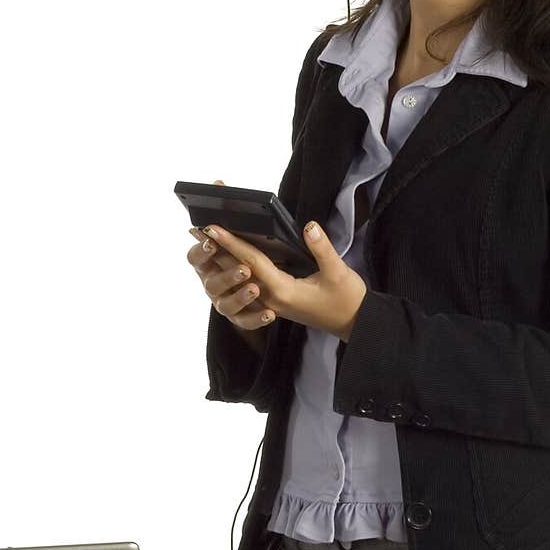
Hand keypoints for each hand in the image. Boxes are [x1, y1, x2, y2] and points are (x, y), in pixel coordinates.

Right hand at [186, 180, 274, 332]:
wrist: (274, 288)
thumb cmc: (252, 254)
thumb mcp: (248, 231)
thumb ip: (229, 209)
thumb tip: (219, 182)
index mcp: (209, 261)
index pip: (197, 256)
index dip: (202, 247)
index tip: (212, 237)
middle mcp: (212, 283)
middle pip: (210, 282)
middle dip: (226, 274)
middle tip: (245, 268)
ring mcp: (224, 303)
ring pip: (224, 305)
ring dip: (239, 296)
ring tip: (257, 288)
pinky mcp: (240, 318)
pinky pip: (245, 322)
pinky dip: (255, 319)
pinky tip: (270, 314)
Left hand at [197, 215, 367, 342]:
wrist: (353, 324)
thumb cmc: (346, 299)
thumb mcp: (338, 272)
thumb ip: (321, 248)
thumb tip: (308, 226)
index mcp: (283, 291)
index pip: (251, 262)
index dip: (231, 242)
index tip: (212, 227)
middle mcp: (271, 298)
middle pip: (238, 269)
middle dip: (217, 247)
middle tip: (196, 227)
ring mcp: (271, 302)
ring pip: (240, 277)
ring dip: (222, 257)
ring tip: (204, 238)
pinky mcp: (274, 301)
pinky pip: (248, 282)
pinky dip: (235, 267)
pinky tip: (226, 256)